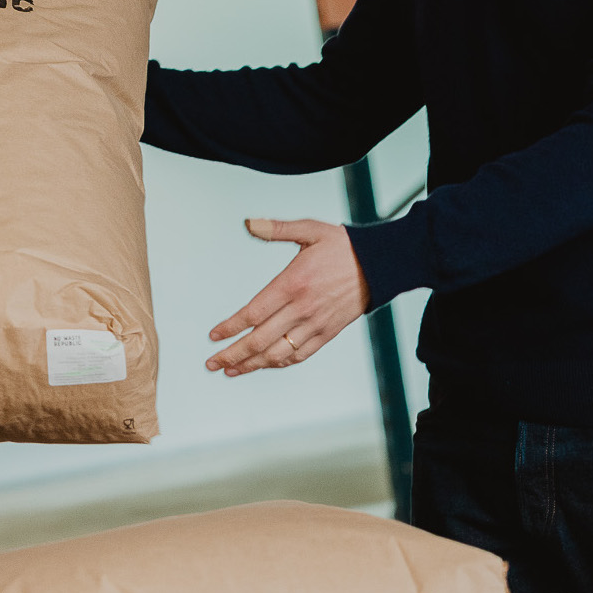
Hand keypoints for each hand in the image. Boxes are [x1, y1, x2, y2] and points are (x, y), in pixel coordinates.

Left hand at [206, 219, 370, 376]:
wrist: (381, 264)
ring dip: (252, 364)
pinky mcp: (328, 333)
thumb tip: (248, 222)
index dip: (231, 327)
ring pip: (279, 353)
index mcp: (293, 283)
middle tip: (211, 363)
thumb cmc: (342, 245)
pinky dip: (280, 363)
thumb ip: (276, 229)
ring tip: (230, 370)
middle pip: (260, 340)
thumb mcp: (309, 229)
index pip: (253, 313)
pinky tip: (264, 365)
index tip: (213, 336)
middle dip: (233, 354)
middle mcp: (303, 308)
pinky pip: (301, 354)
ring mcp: (316, 324)